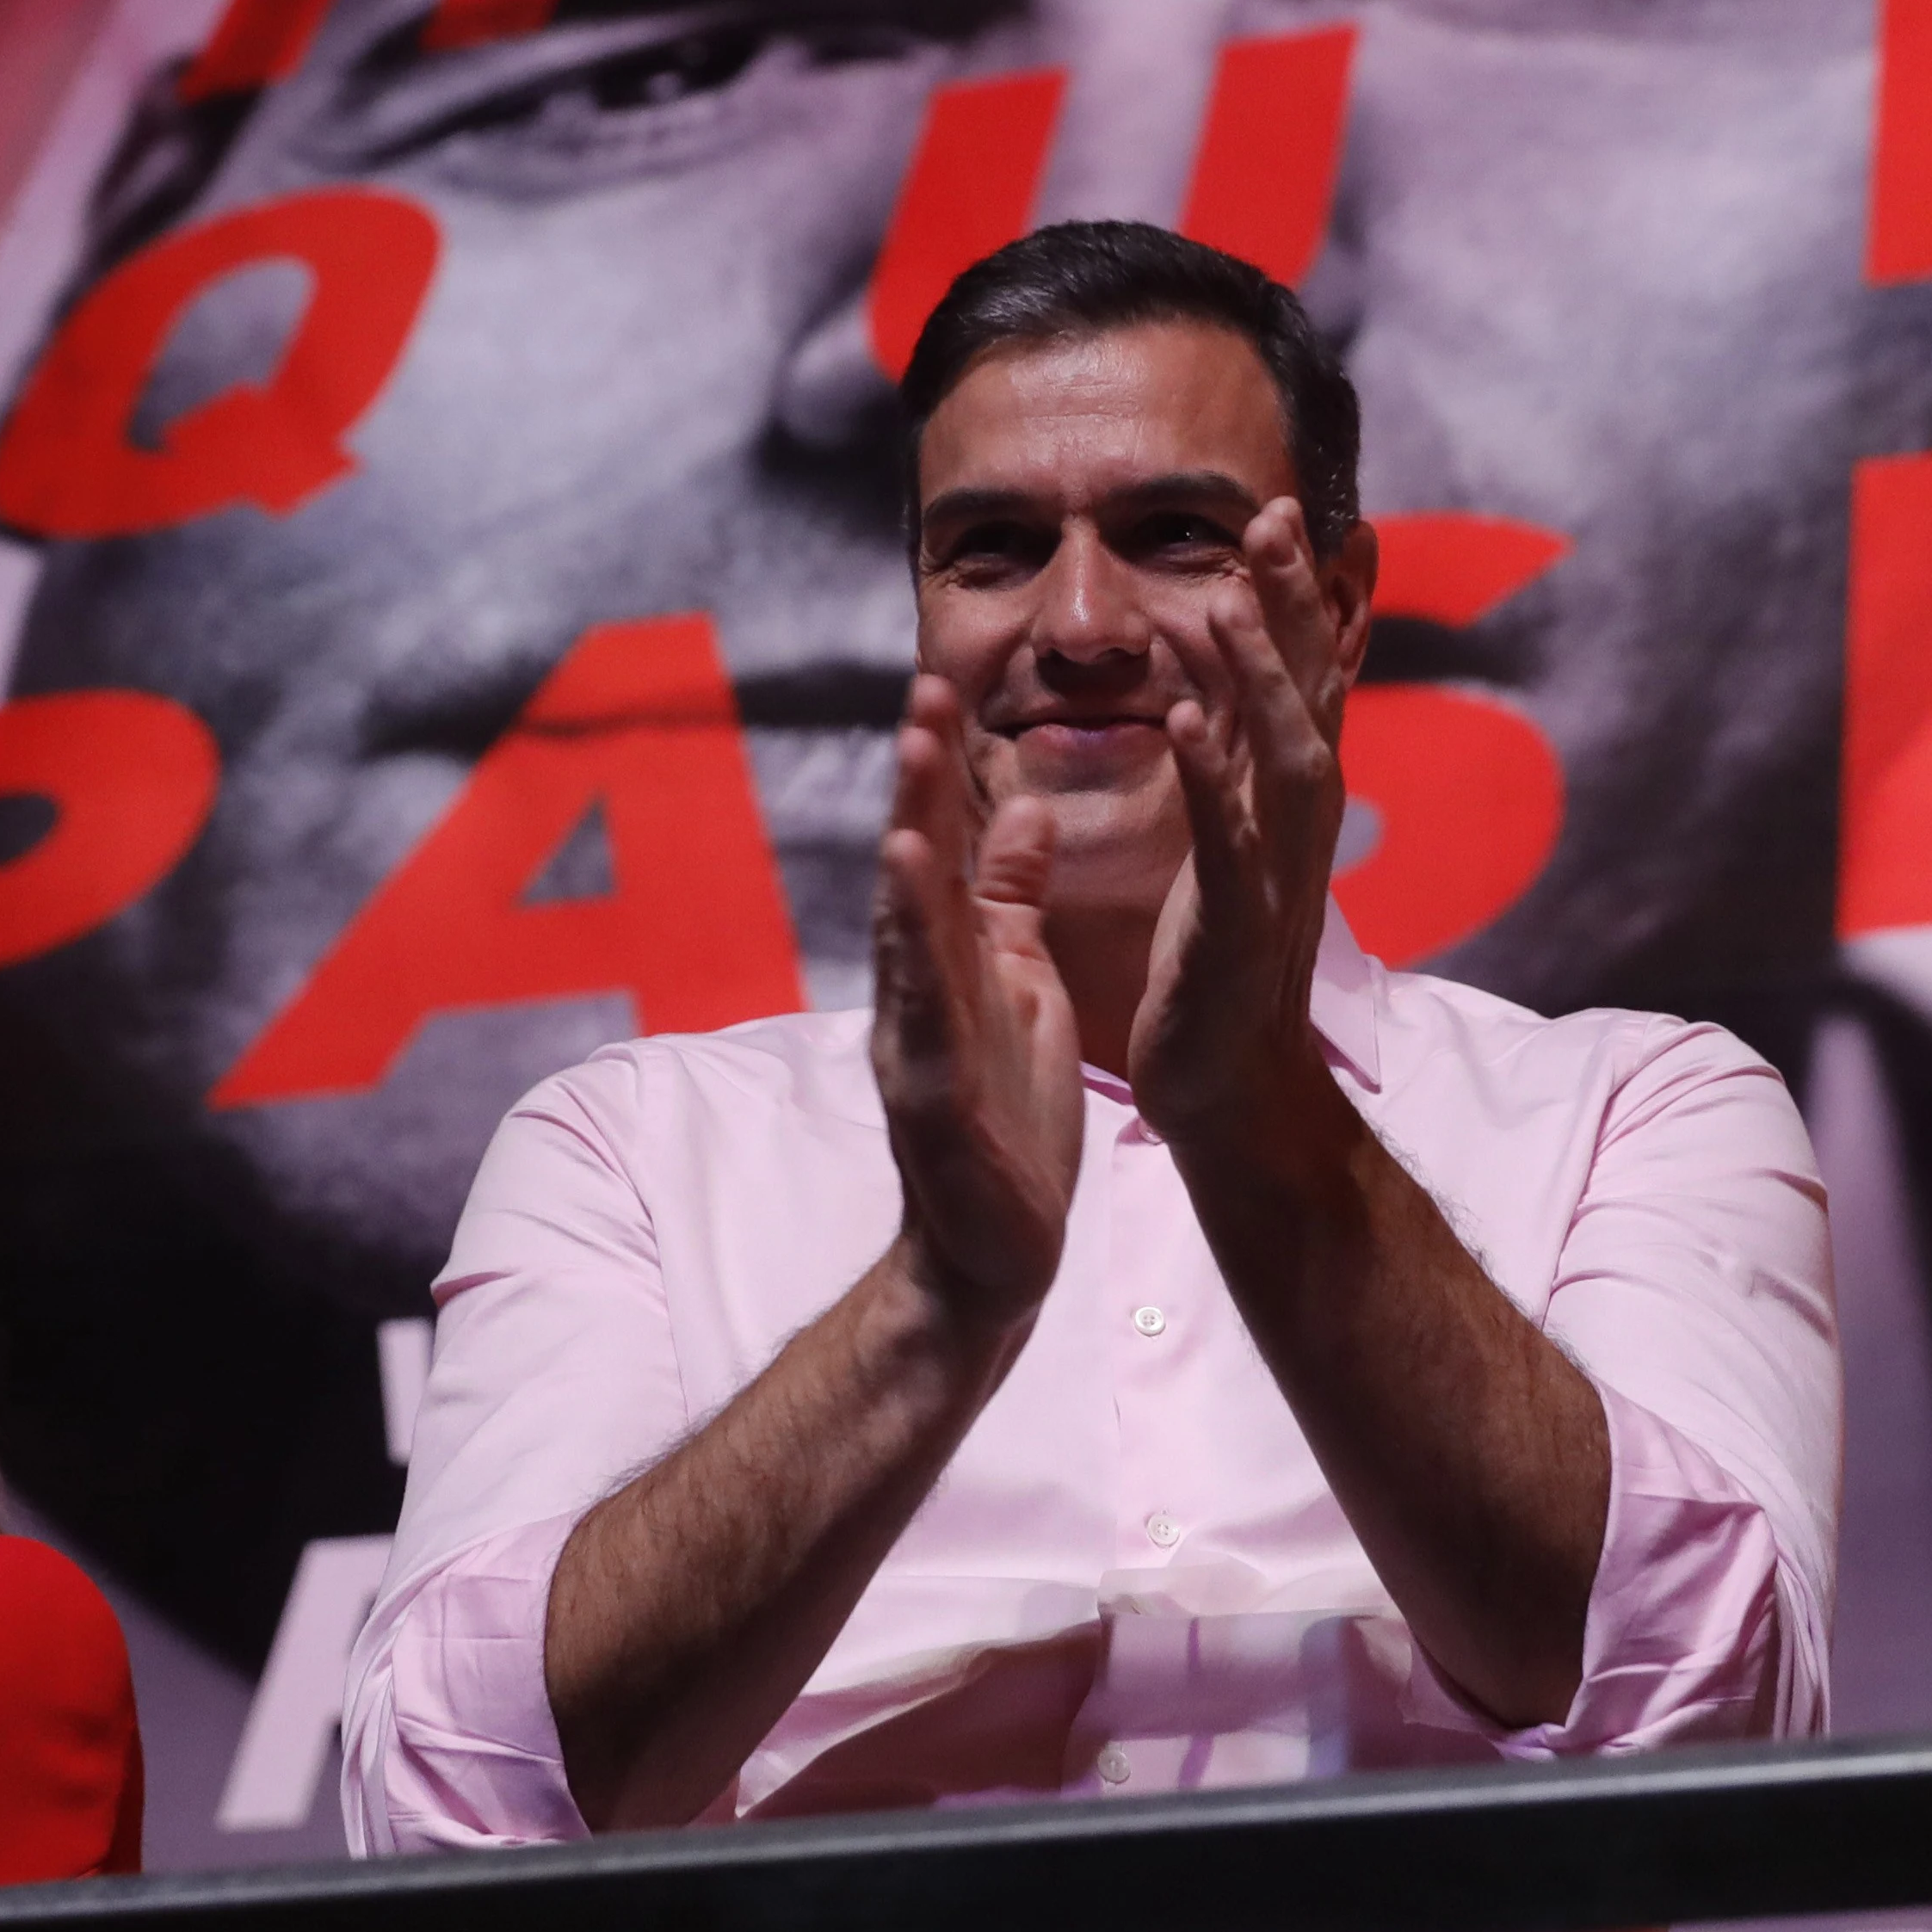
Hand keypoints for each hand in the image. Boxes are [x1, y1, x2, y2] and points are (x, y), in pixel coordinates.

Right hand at [871, 674, 1077, 1324]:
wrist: (991, 1251)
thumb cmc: (1005, 1117)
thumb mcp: (1018, 987)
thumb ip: (1010, 902)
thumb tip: (1024, 806)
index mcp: (949, 958)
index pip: (945, 845)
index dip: (945, 767)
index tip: (948, 680)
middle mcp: (918, 983)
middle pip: (915, 865)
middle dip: (919, 778)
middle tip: (924, 686)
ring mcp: (915, 1034)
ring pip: (906, 922)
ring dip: (907, 835)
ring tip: (913, 757)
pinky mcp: (930, 1089)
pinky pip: (923, 1004)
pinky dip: (914, 941)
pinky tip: (911, 883)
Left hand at [1137, 500, 1360, 1133]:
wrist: (1233, 1085)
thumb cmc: (1219, 961)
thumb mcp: (1234, 839)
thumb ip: (1235, 755)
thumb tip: (1230, 671)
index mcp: (1287, 801)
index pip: (1303, 678)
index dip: (1298, 597)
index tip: (1283, 512)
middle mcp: (1297, 824)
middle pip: (1305, 693)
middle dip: (1291, 605)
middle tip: (1274, 515)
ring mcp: (1275, 871)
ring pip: (1277, 752)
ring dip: (1257, 672)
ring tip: (1228, 596)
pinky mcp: (1234, 922)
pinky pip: (1224, 836)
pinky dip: (1208, 774)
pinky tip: (1183, 719)